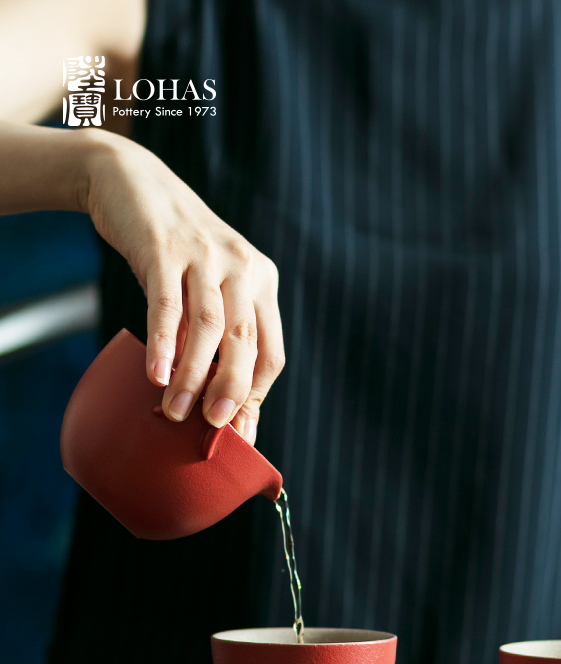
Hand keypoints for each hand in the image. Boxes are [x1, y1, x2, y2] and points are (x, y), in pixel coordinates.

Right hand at [79, 131, 284, 442]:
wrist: (133, 182)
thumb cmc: (174, 250)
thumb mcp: (209, 286)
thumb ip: (217, 334)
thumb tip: (217, 399)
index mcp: (262, 283)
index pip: (270, 352)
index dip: (255, 395)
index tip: (236, 430)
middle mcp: (243, 269)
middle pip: (247, 342)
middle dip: (232, 390)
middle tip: (213, 427)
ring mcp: (205, 256)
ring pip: (210, 327)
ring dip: (195, 375)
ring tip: (176, 411)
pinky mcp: (165, 249)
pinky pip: (168, 305)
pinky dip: (164, 343)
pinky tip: (157, 375)